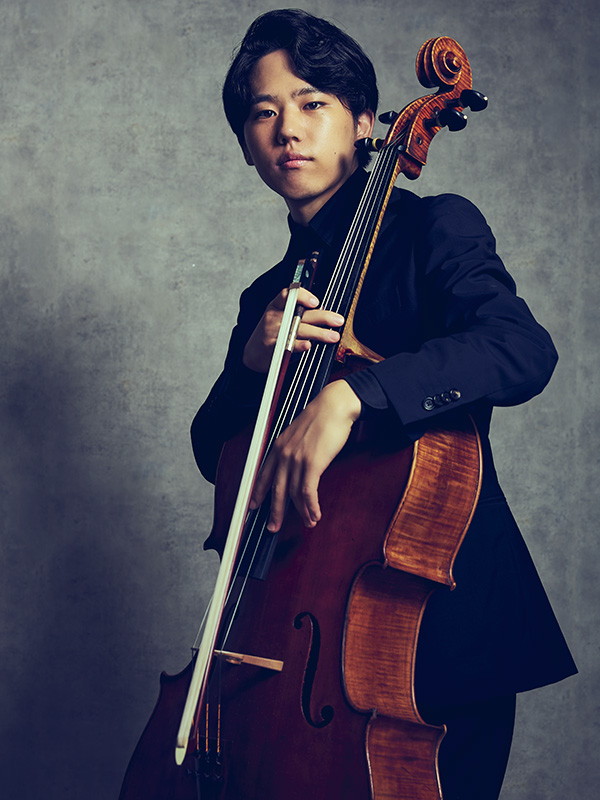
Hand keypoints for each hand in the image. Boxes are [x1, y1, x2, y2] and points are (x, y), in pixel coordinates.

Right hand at [243, 288, 344, 372]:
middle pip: (301, 314)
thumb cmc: (271, 333)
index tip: (316, 302)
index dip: (303, 296)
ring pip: (298, 330)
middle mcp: (274, 317)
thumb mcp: (280, 317)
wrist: (252, 354)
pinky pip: (288, 345)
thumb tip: (324, 310)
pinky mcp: (272, 348)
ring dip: (318, 333)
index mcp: (277, 306)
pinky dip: (299, 345)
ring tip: (333, 336)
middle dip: (322, 317)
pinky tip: (309, 345)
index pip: (289, 295)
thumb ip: (299, 312)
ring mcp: (272, 332)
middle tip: (338, 320)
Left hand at [250, 380, 361, 531]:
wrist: (334, 406)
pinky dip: (311, 507)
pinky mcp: (312, 464)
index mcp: (278, 447)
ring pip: (293, 494)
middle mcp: (284, 455)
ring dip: (302, 512)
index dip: (258, 493)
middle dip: (274, 512)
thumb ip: (294, 449)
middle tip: (272, 528)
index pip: (263, 475)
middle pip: (276, 490)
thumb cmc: (321, 418)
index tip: (253, 506)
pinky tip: (314, 515)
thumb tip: (296, 464)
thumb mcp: (299, 433)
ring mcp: (297, 460)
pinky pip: (308, 492)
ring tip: (308, 523)